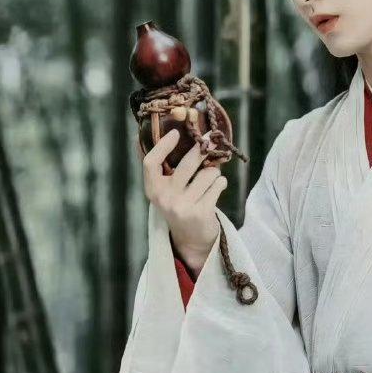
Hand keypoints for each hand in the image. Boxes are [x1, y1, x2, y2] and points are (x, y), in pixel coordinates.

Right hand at [138, 129, 226, 270]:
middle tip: (213, 138)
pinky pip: (218, 184)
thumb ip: (163, 166)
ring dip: (214, 172)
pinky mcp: (201, 212)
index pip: (151, 162)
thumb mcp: (166, 189)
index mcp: (152, 189)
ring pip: (208, 173)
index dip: (163, 146)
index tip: (176, 133)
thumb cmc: (180, 205)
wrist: (191, 239)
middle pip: (188, 163)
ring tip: (210, 179)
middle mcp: (165, 198)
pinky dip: (220, 183)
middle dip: (204, 149)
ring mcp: (183, 206)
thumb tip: (159, 132)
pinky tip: (216, 189)